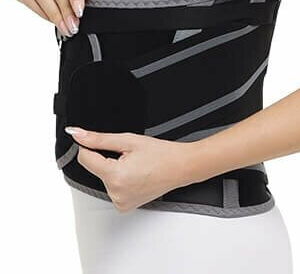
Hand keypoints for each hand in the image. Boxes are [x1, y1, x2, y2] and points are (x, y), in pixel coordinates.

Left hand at [66, 127, 197, 212]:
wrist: (180, 167)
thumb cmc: (160, 153)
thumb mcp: (128, 140)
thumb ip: (98, 138)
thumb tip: (76, 134)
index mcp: (115, 176)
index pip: (85, 159)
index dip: (91, 147)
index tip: (104, 143)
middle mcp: (115, 193)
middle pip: (95, 169)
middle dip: (107, 159)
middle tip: (129, 156)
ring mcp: (120, 202)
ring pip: (103, 179)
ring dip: (113, 170)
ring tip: (135, 166)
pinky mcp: (124, 206)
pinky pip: (112, 189)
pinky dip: (119, 181)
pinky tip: (135, 176)